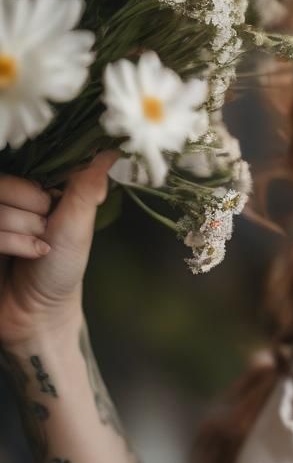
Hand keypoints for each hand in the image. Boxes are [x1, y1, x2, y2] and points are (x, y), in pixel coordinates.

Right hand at [0, 150, 119, 346]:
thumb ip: (87, 184)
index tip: (52, 209)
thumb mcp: (78, 222)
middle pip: (3, 186)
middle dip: (29, 217)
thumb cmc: (62, 268)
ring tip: (35, 251)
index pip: (21, 167)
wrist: (38, 313)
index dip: (36, 192)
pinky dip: (10, 244)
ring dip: (19, 234)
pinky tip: (26, 256)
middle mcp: (6, 202)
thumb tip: (112, 149)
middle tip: (44, 236)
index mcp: (30, 190)